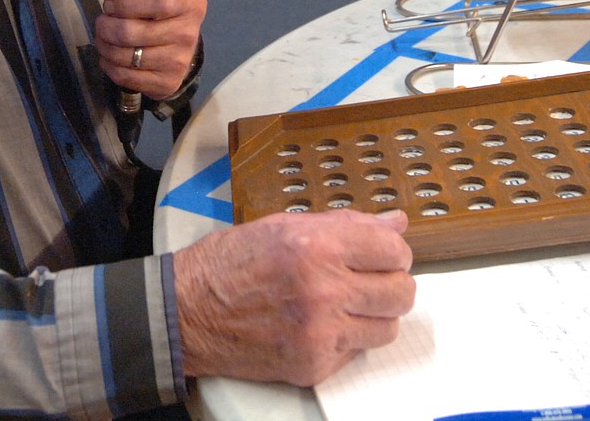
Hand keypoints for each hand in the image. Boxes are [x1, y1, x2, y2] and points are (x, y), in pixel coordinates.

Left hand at [76, 0, 206, 100]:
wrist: (179, 49)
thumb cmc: (158, 13)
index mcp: (190, 3)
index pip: (157, 0)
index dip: (125, 2)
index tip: (110, 4)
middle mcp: (188, 33)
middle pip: (130, 32)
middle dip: (105, 26)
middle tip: (103, 23)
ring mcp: (178, 61)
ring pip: (124, 56)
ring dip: (104, 46)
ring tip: (105, 39)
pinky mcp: (167, 83)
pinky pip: (124, 76)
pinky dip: (109, 66)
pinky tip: (112, 57)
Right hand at [173, 209, 414, 386]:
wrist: (188, 312)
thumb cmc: (230, 262)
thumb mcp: (285, 226)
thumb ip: (346, 225)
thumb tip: (394, 222)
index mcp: (316, 246)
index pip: (394, 249)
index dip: (393, 249)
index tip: (382, 252)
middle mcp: (323, 291)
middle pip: (401, 292)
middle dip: (391, 282)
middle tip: (368, 277)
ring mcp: (320, 334)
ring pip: (388, 327)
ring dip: (374, 314)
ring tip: (345, 302)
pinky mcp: (313, 366)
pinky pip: (357, 352)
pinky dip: (346, 339)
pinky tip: (319, 323)